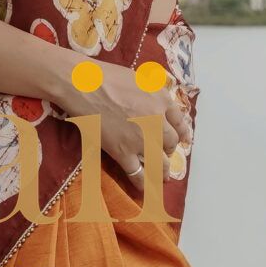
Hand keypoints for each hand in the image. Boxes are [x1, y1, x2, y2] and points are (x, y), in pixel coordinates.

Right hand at [45, 50, 189, 182]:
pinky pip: (136, 172)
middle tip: (165, 154)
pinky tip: (146, 190)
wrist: (83, 85)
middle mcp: (157, 122)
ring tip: (164, 177)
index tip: (182, 139)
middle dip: (169, 150)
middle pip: (170, 143)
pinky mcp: (122, 152)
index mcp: (162, 101)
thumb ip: (153, 94)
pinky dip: (142, 184)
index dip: (182, 133)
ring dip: (162, 171)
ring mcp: (140, 139)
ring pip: (159, 161)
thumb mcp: (140, 78)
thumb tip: (157, 104)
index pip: (180, 122)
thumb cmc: (107, 76)